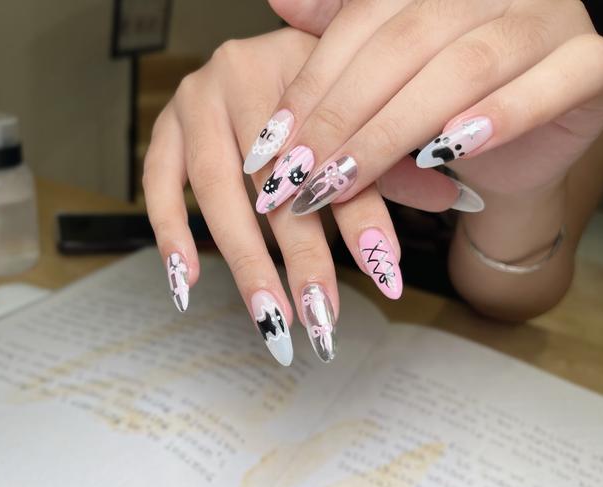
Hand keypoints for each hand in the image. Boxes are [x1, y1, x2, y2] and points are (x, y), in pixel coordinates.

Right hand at [144, 29, 424, 365]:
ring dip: (244, 258)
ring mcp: (195, 98)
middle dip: (299, 254)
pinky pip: (157, 181)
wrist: (267, 54)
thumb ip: (392, 159)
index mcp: (302, 62)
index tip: (384, 275)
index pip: (332, 152)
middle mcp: (242, 71)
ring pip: (216, 187)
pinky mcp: (165, 125)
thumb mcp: (362, 113)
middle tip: (319, 317)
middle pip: (273, 175)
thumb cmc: (320, 91)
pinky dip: (170, 231)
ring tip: (269, 316)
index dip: (360, 216)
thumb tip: (446, 204)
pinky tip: (187, 280)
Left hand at [243, 0, 602, 216]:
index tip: (272, 143)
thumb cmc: (449, 104)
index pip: (361, 22)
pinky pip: (548, 85)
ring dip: (396, 131)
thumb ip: (342, 36)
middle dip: (343, 117)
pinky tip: (447, 152)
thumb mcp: (389, 71)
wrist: (526, 141)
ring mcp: (547, 18)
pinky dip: (497, 117)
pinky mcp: (590, 62)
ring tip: (346, 178)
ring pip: (464, 66)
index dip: (313, 84)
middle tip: (299, 175)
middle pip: (404, 44)